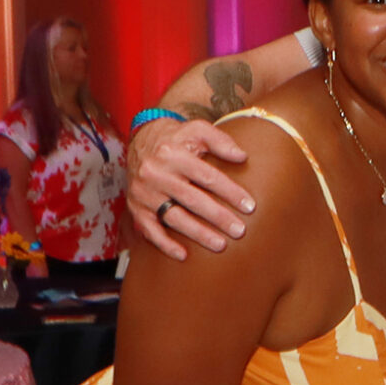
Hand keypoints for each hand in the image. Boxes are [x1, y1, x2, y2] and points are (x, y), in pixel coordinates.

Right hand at [127, 120, 255, 260]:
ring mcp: (144, 192)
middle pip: (192, 199)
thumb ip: (220, 140)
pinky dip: (165, 244)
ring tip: (221, 245)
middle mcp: (155, 173)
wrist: (141, 140)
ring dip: (198, 234)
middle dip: (218, 217)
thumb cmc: (177, 138)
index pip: (207, 176)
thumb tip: (242, 156)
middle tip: (240, 231)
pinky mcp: (136, 207)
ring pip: (173, 217)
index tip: (249, 206)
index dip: (230, 192)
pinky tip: (183, 255)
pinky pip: (149, 229)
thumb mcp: (196, 129)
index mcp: (172, 154)